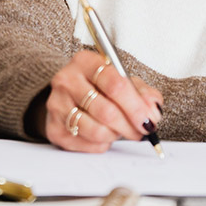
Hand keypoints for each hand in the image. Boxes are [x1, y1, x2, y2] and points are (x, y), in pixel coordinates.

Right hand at [42, 50, 162, 152]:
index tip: (148, 120)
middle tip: (140, 131)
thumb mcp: (124, 81)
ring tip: (118, 130)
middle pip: (106, 111)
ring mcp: (56, 104)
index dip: (136, 107)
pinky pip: (86, 143)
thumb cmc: (100, 88)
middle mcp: (66, 80)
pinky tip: (102, 134)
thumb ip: (143, 93)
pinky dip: (101, 143)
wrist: (70, 96)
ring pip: (96, 130)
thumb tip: (152, 109)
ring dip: (115, 135)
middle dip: (129, 126)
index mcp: (85, 62)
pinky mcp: (53, 127)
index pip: (115, 84)